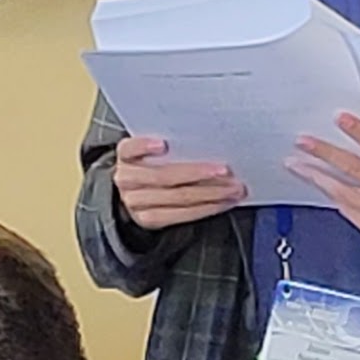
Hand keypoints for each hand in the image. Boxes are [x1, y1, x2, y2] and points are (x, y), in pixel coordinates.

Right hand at [112, 134, 245, 231]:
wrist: (136, 192)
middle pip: (164, 177)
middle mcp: (126, 179)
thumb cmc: (152, 163)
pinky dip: (207, 208)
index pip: (130, 149)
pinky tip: (223, 202)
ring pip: (178, 198)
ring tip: (234, 189)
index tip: (163, 144)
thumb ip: (172, 144)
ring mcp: (135, 202)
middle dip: (199, 173)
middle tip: (225, 171)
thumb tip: (207, 139)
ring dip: (211, 193)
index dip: (145, 146)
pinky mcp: (148, 220)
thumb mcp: (152, 150)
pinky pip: (182, 215)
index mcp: (126, 155)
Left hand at [285, 117, 359, 251]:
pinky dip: (334, 197)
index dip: (357, 132)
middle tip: (303, 143)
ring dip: (317, 177)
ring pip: (342, 192)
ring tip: (298, 166)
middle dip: (323, 154)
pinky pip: (347, 211)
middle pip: (352, 168)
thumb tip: (359, 143)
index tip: (340, 119)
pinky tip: (322, 188)